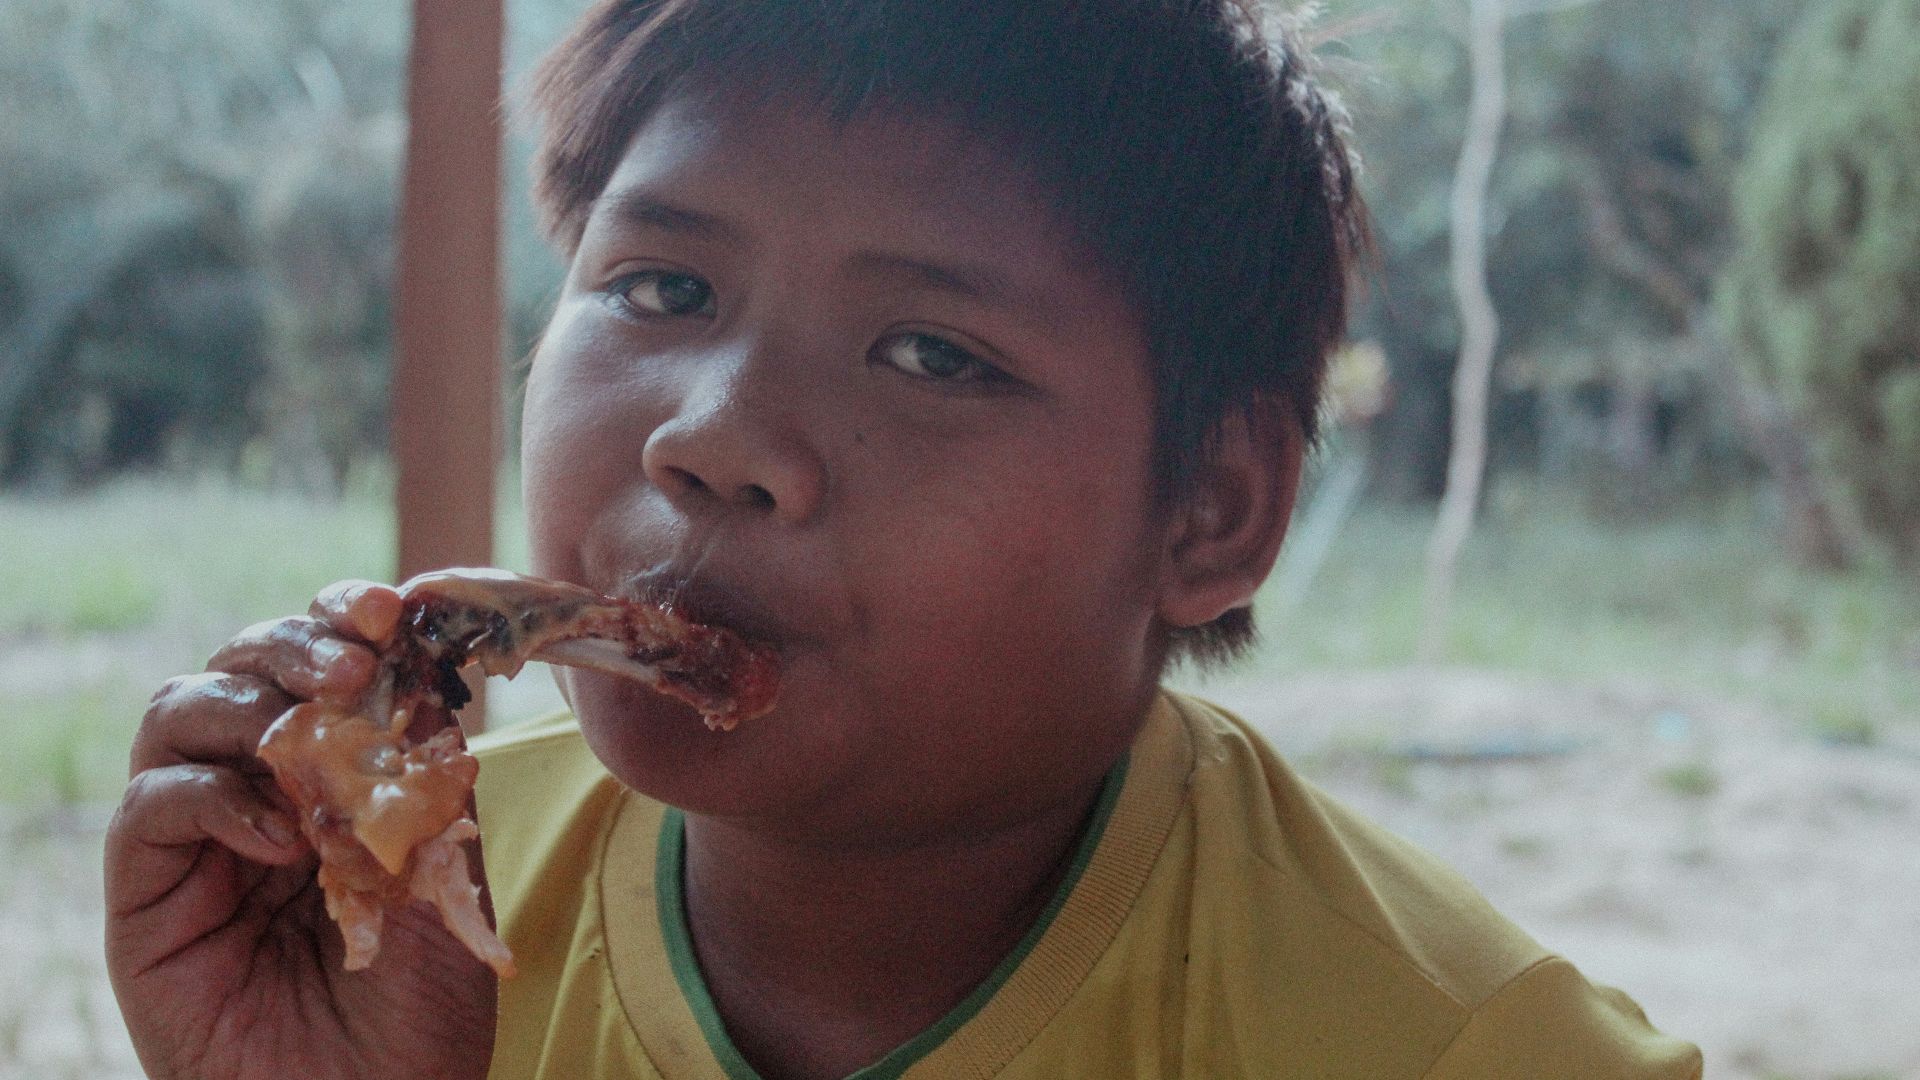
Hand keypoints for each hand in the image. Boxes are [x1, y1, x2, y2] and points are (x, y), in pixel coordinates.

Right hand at [105, 582, 495, 1079]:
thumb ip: (424, 775)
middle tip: (350, 662)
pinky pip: (151, 809)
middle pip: (240, 669)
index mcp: (326, 772)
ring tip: (312, 741)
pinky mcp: (147, 901)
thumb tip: (425, 667)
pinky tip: (277, 832)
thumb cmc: (418, 1004)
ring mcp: (195, 842)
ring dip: (250, 707)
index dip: (339, 620)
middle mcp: (253, 792)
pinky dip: (210, 797)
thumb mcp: (444, 868)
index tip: (387, 610)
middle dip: (294, 645)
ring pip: (180, 716)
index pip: (314, 663)